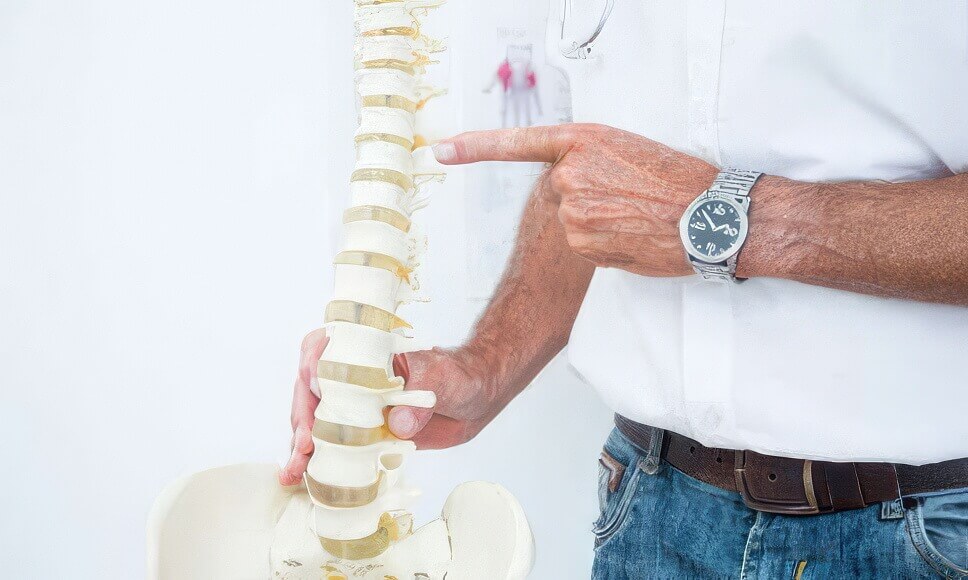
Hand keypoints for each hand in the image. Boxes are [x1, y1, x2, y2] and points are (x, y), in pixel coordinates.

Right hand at [280, 331, 497, 483]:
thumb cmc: (458, 375)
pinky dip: (314, 460)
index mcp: (366, 348)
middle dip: (301, 419)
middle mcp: (350, 374)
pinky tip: (301, 478)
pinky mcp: (357, 431)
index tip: (316, 396)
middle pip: (309, 390)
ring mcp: (351, 403)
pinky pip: (328, 443)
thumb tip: (398, 422)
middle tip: (303, 448)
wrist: (473, 398)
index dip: (314, 375)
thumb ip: (421, 396)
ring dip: (299, 446)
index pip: (324, 351)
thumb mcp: (443, 380)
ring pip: (312, 419)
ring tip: (292, 472)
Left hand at [432, 123, 718, 276]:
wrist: (709, 214)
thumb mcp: (629, 151)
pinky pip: (584, 245)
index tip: (442, 149)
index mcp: (580, 141)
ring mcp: (571, 209)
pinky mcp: (581, 241)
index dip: (476, 147)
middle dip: (588, 200)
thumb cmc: (680, 181)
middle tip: (629, 199)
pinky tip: (634, 235)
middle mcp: (568, 173)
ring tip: (637, 217)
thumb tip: (570, 184)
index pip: (517, 142)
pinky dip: (604, 245)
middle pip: (560, 193)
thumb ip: (590, 162)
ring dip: (599, 225)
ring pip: (571, 223)